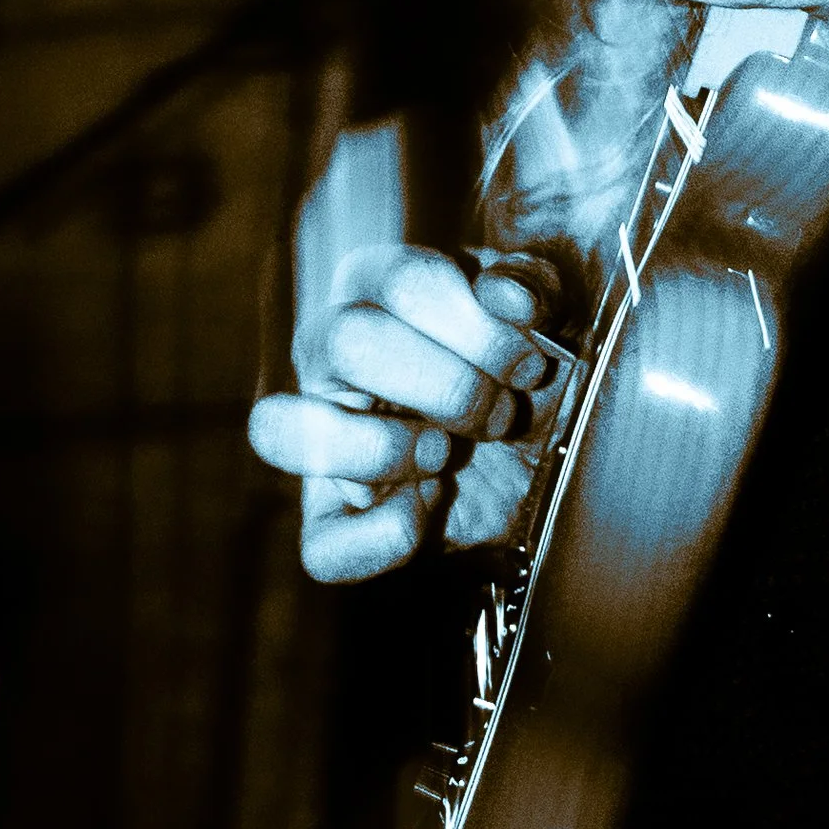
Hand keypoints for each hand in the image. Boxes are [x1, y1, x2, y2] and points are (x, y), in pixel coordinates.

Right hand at [246, 245, 563, 583]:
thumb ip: (535, 285)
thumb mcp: (548, 315)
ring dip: (383, 448)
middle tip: (497, 414)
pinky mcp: (336, 519)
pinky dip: (385, 535)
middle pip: (344, 340)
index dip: (477, 330)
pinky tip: (430, 507)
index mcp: (378, 285)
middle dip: (445, 387)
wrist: (545, 453)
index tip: (527, 366)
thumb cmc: (526, 368)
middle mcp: (329, 350)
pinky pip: (322, 546)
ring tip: (444, 454)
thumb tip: (508, 297)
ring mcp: (320, 436)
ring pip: (280, 428)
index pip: (403, 282)